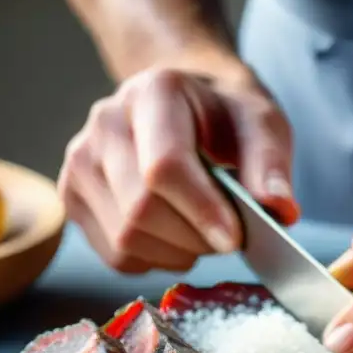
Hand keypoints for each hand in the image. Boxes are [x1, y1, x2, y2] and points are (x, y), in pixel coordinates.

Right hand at [59, 65, 297, 273]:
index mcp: (154, 93)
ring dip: (178, 253)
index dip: (201, 211)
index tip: (234, 238)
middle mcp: (105, 121)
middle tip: (229, 236)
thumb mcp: (263, 124)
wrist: (186, 103)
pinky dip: (155, 260)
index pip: (164, 167)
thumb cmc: (226, 116)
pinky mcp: (72, 196)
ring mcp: (80, 160)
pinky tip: (175, 237)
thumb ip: (271, 164)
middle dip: (195, 238)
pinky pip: (116, 255)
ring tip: (204, 232)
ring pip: (126, 238)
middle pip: (141, 210)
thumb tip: (279, 210)